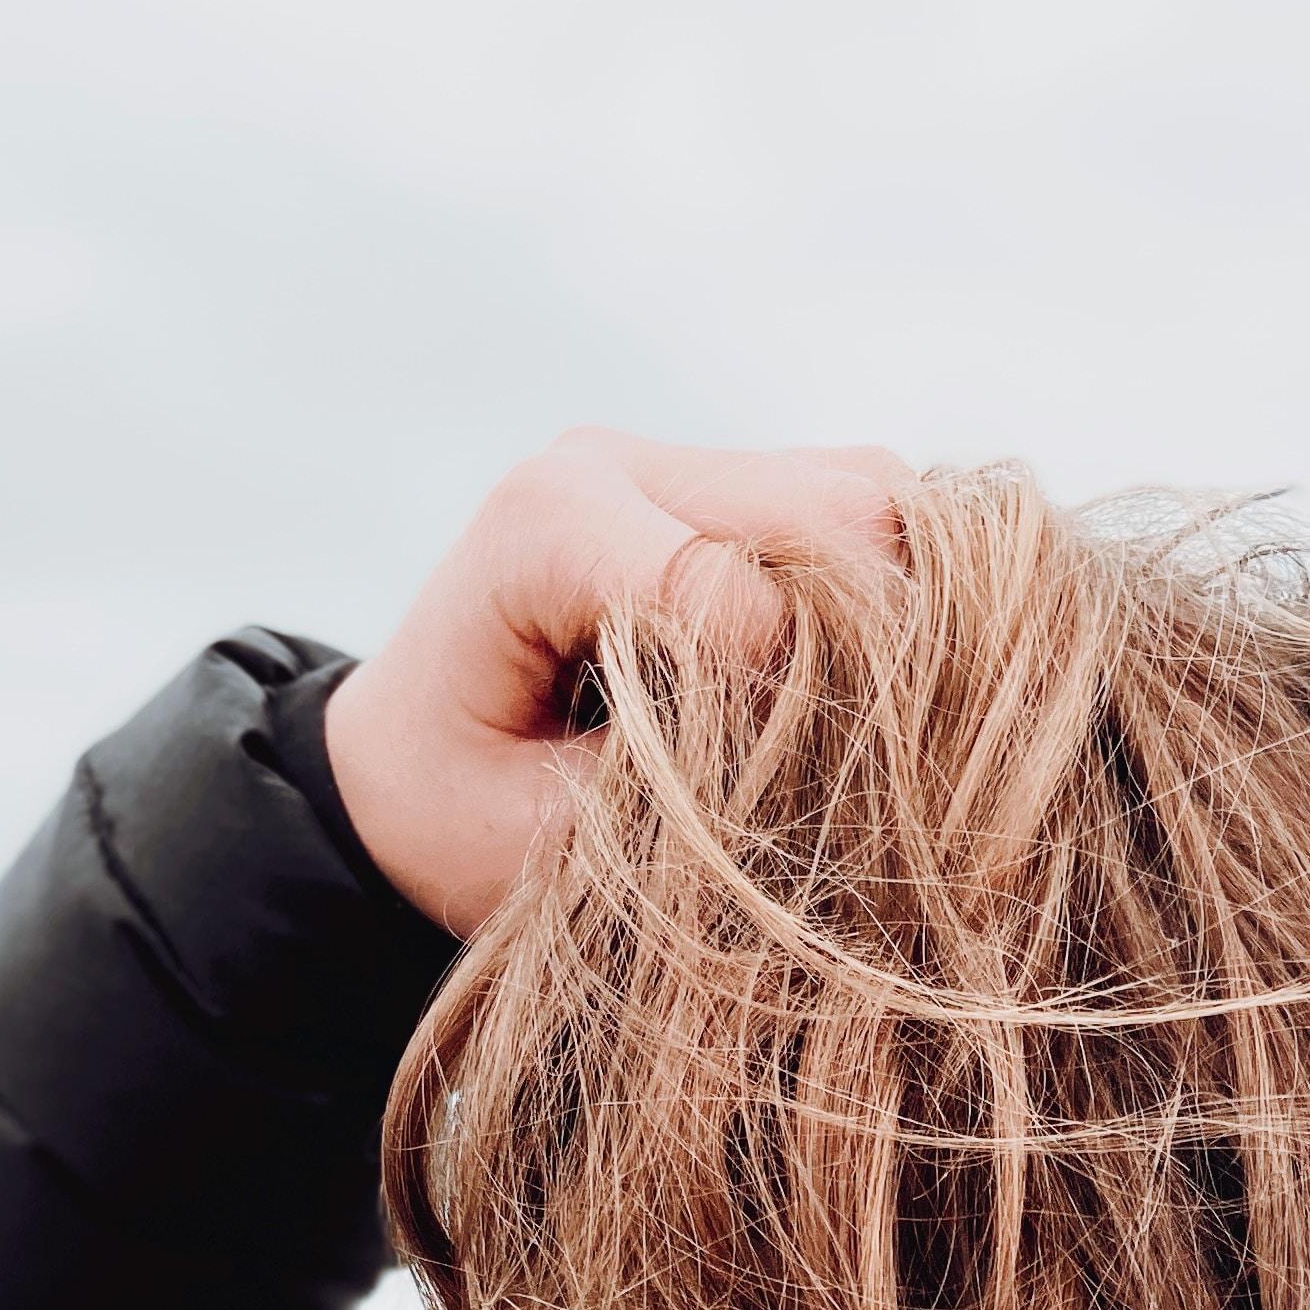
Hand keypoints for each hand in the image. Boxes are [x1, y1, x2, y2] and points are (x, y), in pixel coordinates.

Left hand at [322, 427, 910, 937]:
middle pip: (836, 517)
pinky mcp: (740, 491)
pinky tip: (880, 685)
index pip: (738, 595)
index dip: (796, 711)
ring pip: (875, 502)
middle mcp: (617, 465)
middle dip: (880, 652)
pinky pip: (871, 518)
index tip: (793, 806)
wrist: (404, 770)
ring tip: (881, 730)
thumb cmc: (455, 821)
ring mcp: (683, 465)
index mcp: (545, 524)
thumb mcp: (537, 844)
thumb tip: (834, 772)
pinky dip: (898, 598)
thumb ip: (673, 797)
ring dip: (905, 617)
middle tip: (873, 773)